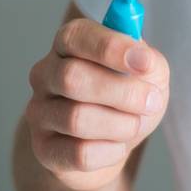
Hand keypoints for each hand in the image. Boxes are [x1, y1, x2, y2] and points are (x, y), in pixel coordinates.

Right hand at [23, 16, 169, 190]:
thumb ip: (148, 61)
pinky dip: (109, 151)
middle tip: (152, 101)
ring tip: (135, 125)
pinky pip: (78, 154)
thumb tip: (143, 59)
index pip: (76, 37)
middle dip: (121, 92)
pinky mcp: (43, 149)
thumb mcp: (147, 74)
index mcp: (67, 44)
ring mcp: (39, 112)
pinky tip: (118, 147)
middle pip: (71, 77)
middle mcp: (45, 74)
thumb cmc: (125, 100)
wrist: (109, 146)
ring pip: (76, 119)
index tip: (144, 62)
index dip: (110, 48)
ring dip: (119, 124)